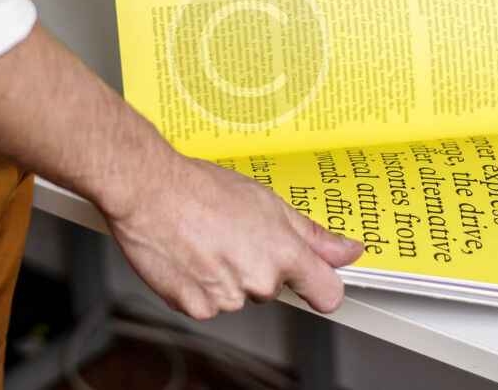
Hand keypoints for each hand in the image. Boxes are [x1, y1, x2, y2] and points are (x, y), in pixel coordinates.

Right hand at [106, 153, 363, 319]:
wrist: (150, 192)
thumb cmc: (202, 189)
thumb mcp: (267, 201)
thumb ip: (312, 234)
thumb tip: (347, 250)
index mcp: (283, 253)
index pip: (327, 292)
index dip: (320, 285)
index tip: (313, 278)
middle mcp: (259, 280)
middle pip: (273, 287)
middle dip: (259, 265)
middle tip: (234, 233)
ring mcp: (227, 298)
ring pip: (239, 295)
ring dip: (227, 275)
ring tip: (207, 240)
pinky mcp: (196, 307)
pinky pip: (208, 304)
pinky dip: (200, 286)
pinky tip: (190, 256)